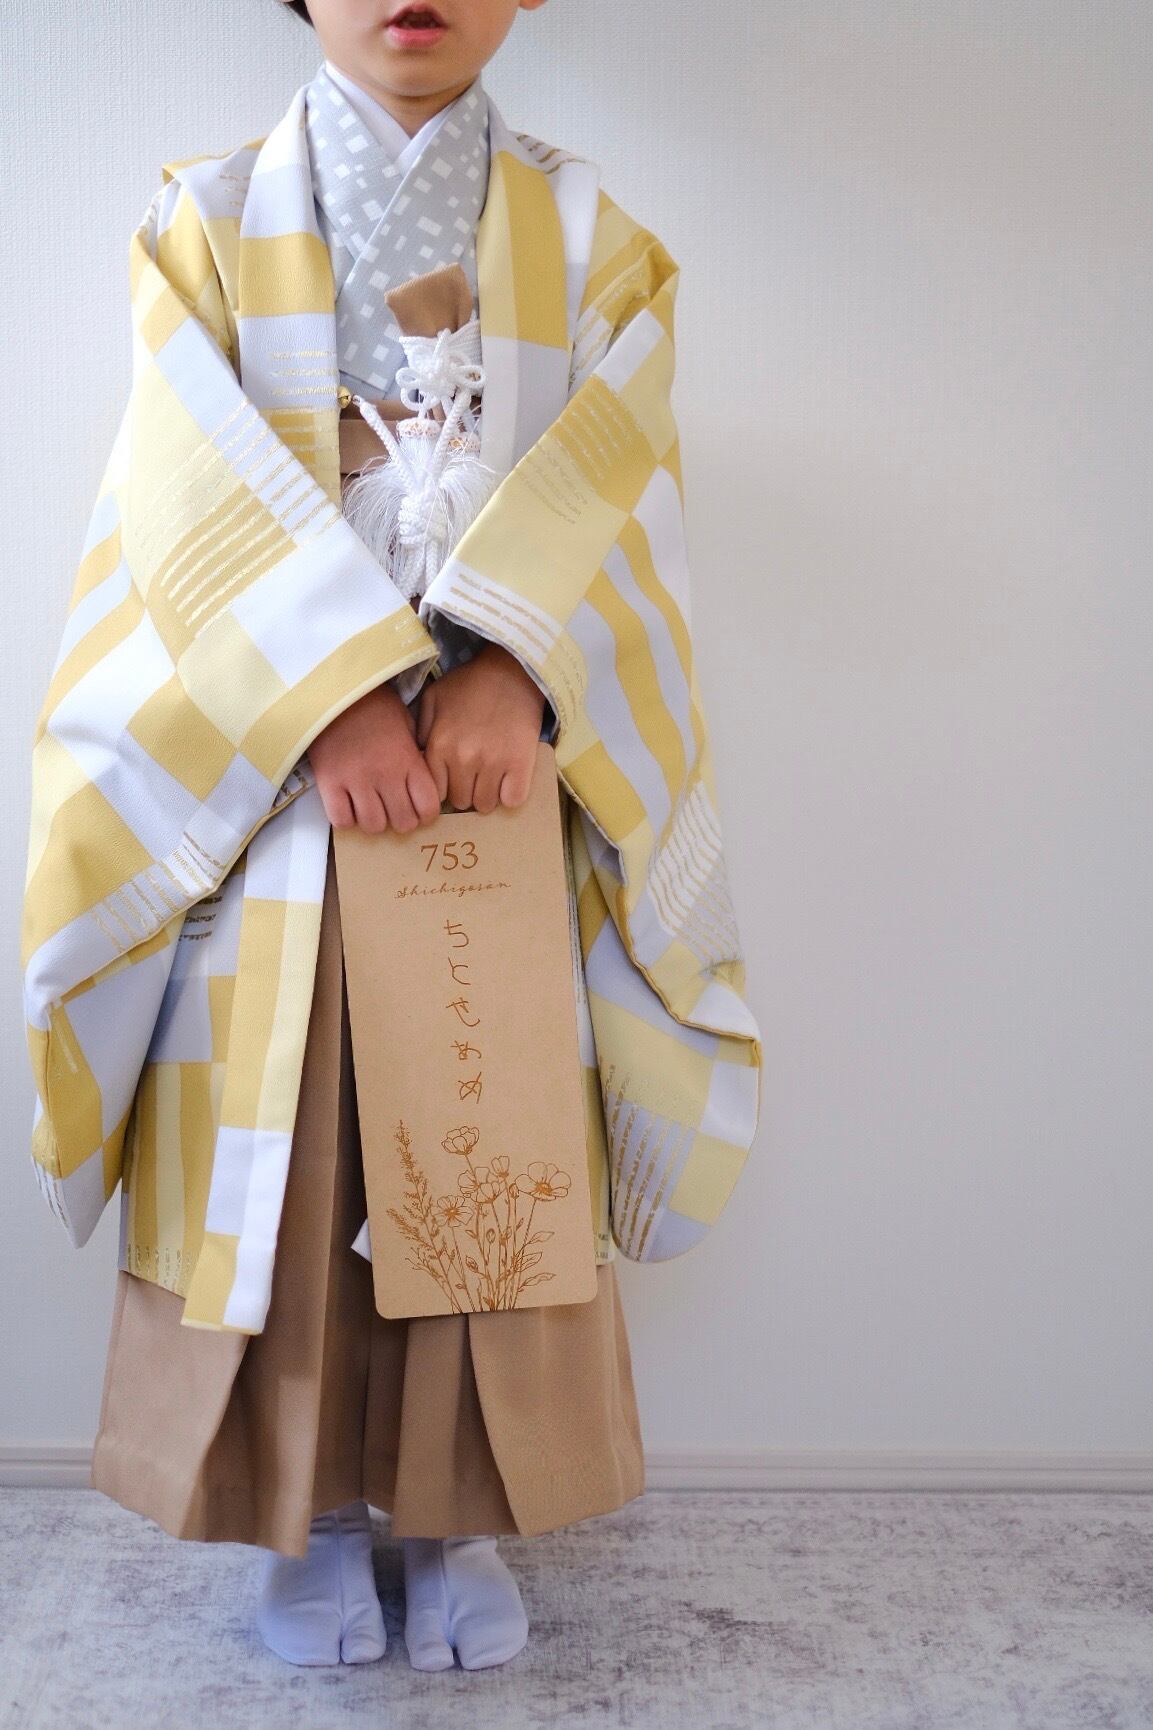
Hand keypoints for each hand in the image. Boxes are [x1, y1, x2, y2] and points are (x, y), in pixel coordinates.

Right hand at [308, 683, 441, 832]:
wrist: (333, 692)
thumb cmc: (374, 705)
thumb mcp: (406, 723)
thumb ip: (416, 755)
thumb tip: (423, 782)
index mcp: (408, 760)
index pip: (428, 807)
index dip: (426, 813)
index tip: (418, 807)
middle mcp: (385, 775)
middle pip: (403, 823)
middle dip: (402, 820)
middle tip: (394, 809)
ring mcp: (356, 781)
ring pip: (373, 826)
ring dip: (374, 821)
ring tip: (370, 806)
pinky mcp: (329, 783)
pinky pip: (341, 820)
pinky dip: (346, 818)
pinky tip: (348, 804)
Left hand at [416, 642, 545, 813]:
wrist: (513, 673)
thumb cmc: (471, 685)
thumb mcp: (434, 698)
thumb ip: (421, 730)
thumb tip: (418, 759)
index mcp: (440, 746)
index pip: (436, 792)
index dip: (445, 787)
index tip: (453, 779)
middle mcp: (464, 758)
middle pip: (460, 801)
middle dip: (465, 791)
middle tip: (474, 775)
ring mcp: (493, 764)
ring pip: (484, 805)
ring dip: (487, 795)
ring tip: (491, 777)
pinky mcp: (520, 765)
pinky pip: (511, 800)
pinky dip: (510, 794)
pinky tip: (508, 780)